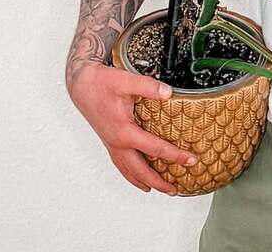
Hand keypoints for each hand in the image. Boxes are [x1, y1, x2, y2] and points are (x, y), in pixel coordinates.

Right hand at [67, 59, 198, 193]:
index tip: (190, 160)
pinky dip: (130, 174)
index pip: (155, 149)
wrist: (81, 85)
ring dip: (143, 182)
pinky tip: (137, 176)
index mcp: (124, 132)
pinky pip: (121, 164)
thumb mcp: (126, 81)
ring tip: (157, 189)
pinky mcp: (109, 141)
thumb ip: (148, 87)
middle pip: (140, 171)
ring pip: (128, 171)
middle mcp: (117, 143)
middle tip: (174, 189)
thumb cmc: (101, 83)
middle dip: (159, 182)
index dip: (175, 155)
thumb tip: (168, 93)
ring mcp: (112, 144)